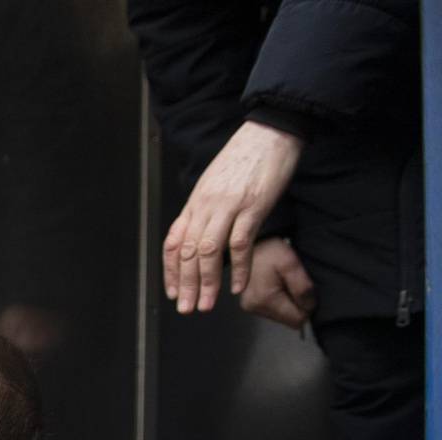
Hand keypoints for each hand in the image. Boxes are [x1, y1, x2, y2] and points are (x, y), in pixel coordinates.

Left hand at [163, 120, 303, 314]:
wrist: (270, 130)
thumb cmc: (245, 156)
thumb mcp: (215, 183)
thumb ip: (206, 209)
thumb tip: (200, 234)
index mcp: (196, 202)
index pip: (174, 243)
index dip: (171, 271)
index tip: (173, 291)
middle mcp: (206, 206)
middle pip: (189, 252)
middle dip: (186, 284)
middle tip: (186, 308)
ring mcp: (228, 206)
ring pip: (209, 252)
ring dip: (207, 282)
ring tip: (206, 304)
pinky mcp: (253, 206)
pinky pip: (240, 243)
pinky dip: (238, 268)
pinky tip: (237, 286)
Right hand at [239, 237, 315, 330]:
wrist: (249, 244)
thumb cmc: (270, 251)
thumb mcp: (292, 265)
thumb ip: (303, 288)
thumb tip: (309, 308)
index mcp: (264, 300)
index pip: (296, 320)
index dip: (307, 307)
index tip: (305, 290)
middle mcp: (254, 308)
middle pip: (288, 320)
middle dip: (297, 305)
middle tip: (294, 284)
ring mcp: (250, 307)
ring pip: (282, 316)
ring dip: (288, 303)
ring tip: (285, 283)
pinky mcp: (249, 304)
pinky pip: (273, 311)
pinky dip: (280, 301)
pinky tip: (277, 286)